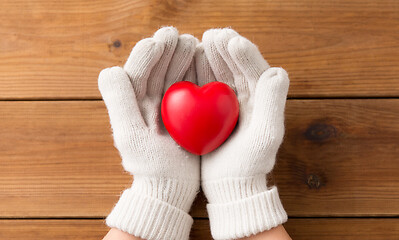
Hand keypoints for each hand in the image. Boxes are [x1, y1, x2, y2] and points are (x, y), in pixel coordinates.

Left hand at [99, 27, 199, 239]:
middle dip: (167, 51)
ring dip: (183, 59)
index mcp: (133, 105)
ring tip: (194, 42)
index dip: (147, 56)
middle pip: (157, 71)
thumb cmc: (149, 166)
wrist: (170, 189)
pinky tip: (205, 63)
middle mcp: (149, 104)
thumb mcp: (130, 136)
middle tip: (179, 35)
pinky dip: (198, 76)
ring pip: (175, 77)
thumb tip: (111, 69)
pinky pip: (192, 91)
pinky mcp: (187, 117)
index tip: (159, 41)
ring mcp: (169, 109)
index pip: (138, 74)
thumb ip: (120, 103)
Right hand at [198, 28, 288, 238]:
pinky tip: (188, 62)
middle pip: (236, 67)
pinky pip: (201, 87)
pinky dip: (195, 73)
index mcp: (262, 101)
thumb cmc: (248, 164)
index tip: (232, 41)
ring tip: (200, 40)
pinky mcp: (208, 112)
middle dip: (225, 49)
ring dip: (210, 56)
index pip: (256, 71)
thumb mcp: (264, 137)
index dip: (245, 55)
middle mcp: (246, 99)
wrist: (229, 185)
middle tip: (214, 34)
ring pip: (218, 73)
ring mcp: (226, 104)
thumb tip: (278, 71)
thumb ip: (272, 104)